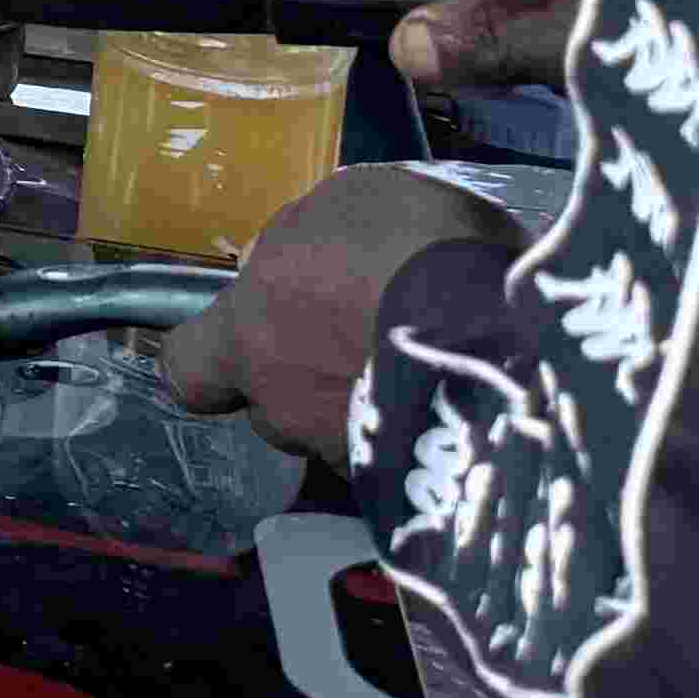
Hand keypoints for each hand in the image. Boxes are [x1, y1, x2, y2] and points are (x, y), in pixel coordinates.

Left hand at [158, 166, 522, 462]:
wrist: (510, 336)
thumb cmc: (411, 251)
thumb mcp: (346, 204)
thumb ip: (302, 244)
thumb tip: (282, 266)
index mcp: (247, 335)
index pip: (188, 369)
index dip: (209, 359)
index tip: (244, 339)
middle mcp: (283, 408)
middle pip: (272, 407)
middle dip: (304, 383)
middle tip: (361, 344)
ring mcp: (345, 459)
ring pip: (337, 438)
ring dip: (366, 412)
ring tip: (425, 374)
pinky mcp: (411, 492)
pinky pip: (400, 462)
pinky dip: (419, 439)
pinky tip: (462, 407)